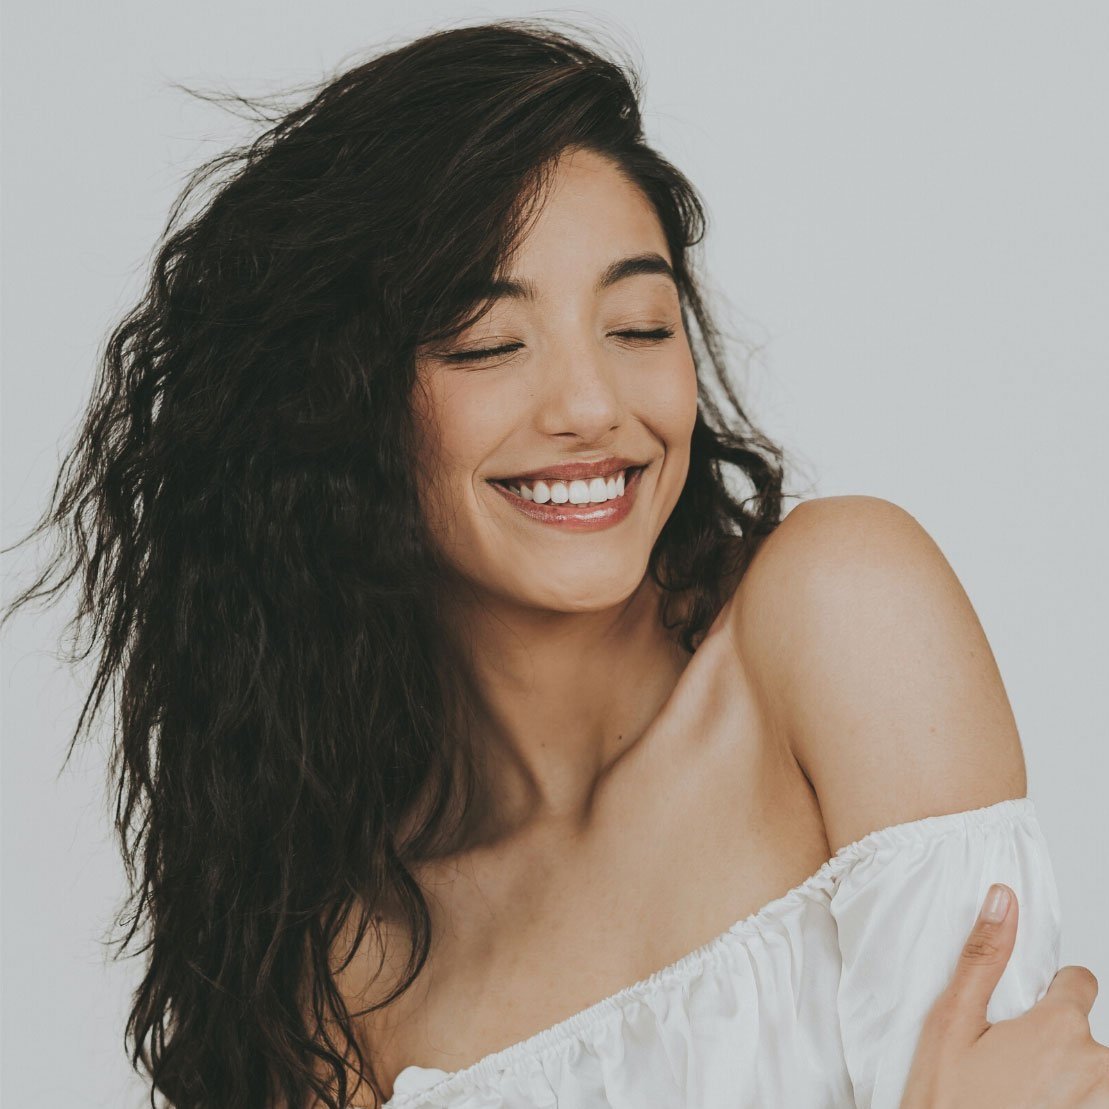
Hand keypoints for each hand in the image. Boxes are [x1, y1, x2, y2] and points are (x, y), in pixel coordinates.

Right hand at [900, 883, 1108, 1106]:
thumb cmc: (946, 1107)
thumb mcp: (950, 1025)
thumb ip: (983, 958)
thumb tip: (1003, 899)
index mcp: (1059, 1028)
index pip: (1079, 982)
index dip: (1050, 997)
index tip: (1023, 1023)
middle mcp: (1097, 1066)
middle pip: (1090, 1038)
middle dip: (1060, 1051)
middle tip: (1012, 1079)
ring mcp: (1103, 1104)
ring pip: (1097, 1078)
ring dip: (1072, 1088)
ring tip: (1023, 1103)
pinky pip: (1094, 1103)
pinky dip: (1071, 1106)